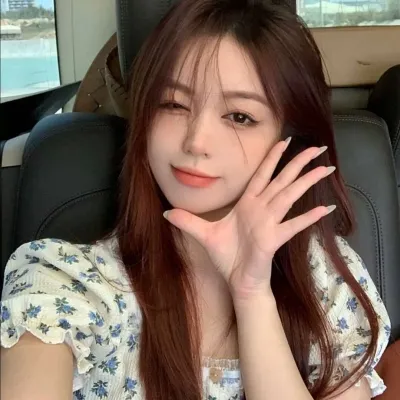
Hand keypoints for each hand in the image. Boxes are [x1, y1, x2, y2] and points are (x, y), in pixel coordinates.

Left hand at [163, 139, 335, 298]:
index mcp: (247, 204)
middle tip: (317, 148)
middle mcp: (261, 209)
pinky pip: (293, 226)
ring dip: (306, 182)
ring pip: (289, 196)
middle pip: (282, 180)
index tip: (284, 141)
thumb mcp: (203, 235)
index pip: (261, 175)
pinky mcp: (273, 239)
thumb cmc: (226, 257)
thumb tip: (166, 212)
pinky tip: (324, 209)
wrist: (236, 280)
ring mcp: (269, 223)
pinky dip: (308, 217)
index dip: (272, 158)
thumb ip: (187, 221)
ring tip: (324, 169)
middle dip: (298, 163)